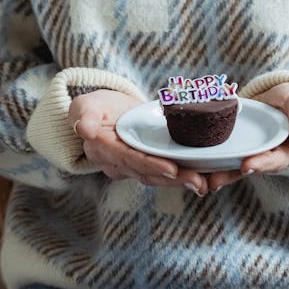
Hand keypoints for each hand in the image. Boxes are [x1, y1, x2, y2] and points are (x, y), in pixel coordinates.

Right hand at [68, 89, 208, 194]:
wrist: (104, 113)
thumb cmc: (95, 108)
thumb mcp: (85, 105)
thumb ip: (84, 115)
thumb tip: (83, 128)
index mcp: (104, 150)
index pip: (129, 160)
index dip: (151, 165)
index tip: (171, 169)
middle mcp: (120, 164)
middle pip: (149, 174)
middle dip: (174, 180)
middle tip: (199, 181)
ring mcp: (135, 167)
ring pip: (160, 177)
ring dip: (183, 181)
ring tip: (205, 183)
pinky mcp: (148, 163)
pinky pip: (166, 172)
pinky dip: (185, 174)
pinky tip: (206, 177)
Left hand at [206, 82, 288, 193]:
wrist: (277, 97)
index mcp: (286, 149)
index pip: (275, 159)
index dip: (262, 163)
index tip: (248, 165)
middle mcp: (266, 156)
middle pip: (249, 167)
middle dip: (232, 174)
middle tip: (215, 180)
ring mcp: (249, 152)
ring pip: (233, 166)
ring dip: (218, 174)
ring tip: (202, 180)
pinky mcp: (235, 146)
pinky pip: (224, 156)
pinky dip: (211, 162)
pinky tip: (195, 166)